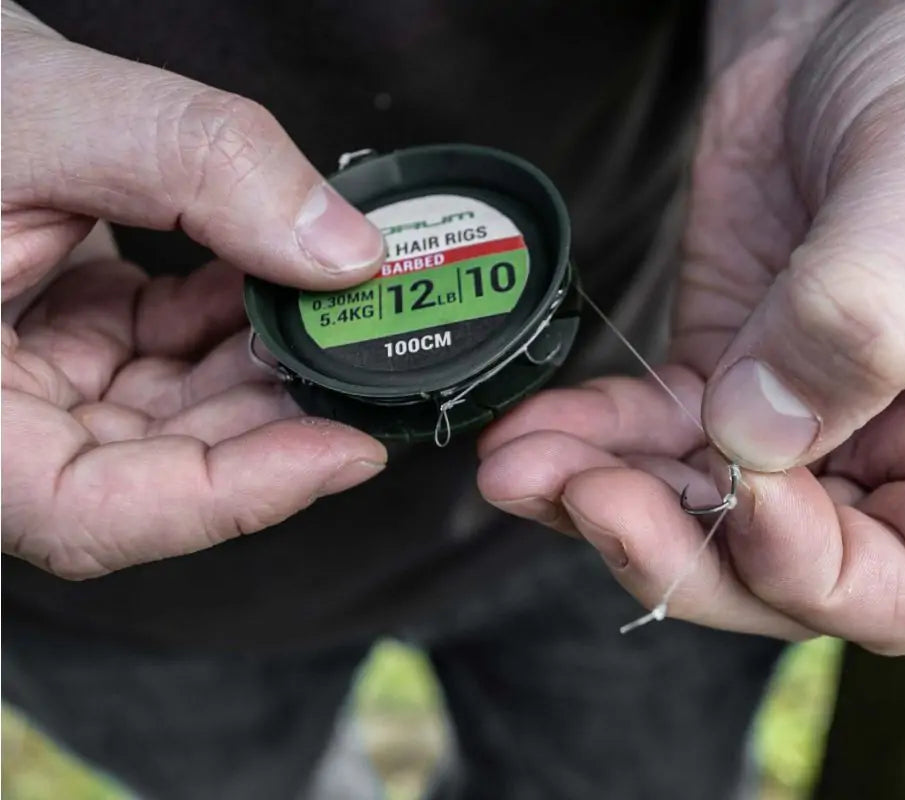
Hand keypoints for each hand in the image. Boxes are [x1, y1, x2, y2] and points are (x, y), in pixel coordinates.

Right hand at [2, 4, 387, 577]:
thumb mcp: (36, 108)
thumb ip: (198, 165)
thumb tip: (344, 251)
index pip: (91, 512)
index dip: (232, 498)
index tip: (346, 453)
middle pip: (148, 473)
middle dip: (269, 424)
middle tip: (367, 373)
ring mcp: (15, 381)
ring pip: (160, 420)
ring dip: (256, 372)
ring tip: (332, 317)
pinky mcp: (45, 342)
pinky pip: (148, 362)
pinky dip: (217, 327)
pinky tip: (269, 278)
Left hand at [476, 0, 904, 652]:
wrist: (861, 13)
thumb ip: (862, 320)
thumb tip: (754, 442)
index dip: (815, 571)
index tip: (745, 490)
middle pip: (783, 568)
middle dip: (679, 549)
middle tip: (588, 501)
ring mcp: (812, 422)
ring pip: (702, 512)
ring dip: (605, 500)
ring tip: (520, 469)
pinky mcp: (732, 373)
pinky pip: (654, 436)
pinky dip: (590, 440)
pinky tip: (529, 433)